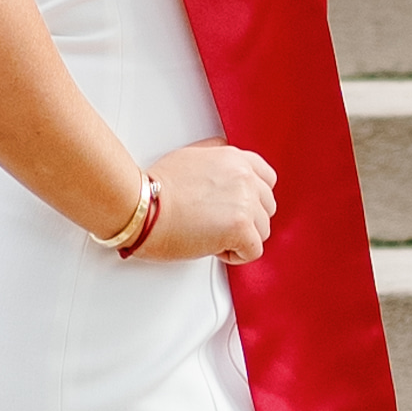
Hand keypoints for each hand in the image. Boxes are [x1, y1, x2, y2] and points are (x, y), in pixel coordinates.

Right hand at [136, 138, 278, 265]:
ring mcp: (245, 202)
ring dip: (240, 239)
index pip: (267, 178)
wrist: (144, 208)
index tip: (239, 208)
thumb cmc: (157, 188)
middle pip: (267, 207)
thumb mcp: (191, 155)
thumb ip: (215, 155)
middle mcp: (244, 177)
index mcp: (234, 158)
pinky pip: (254, 251)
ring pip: (263, 231)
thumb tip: (221, 159)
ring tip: (212, 235)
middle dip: (247, 220)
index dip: (253, 198)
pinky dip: (235, 256)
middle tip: (220, 225)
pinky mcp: (241, 228)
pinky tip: (213, 246)